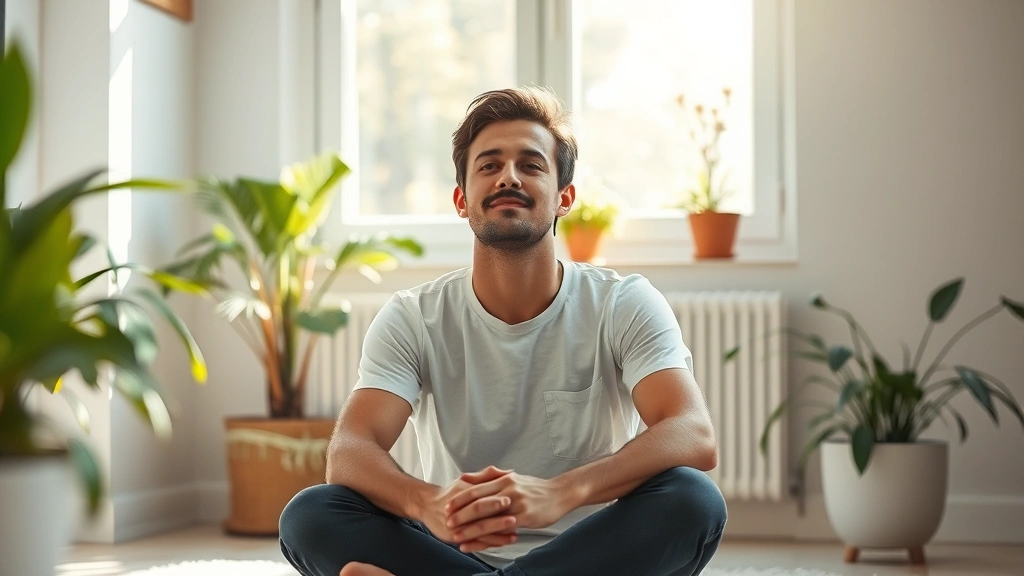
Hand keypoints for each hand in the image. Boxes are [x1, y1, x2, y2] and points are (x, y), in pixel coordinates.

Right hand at [418, 466, 517, 552]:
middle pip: (478, 516)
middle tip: (514, 519)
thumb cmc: (450, 493)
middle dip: (497, 519)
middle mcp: (460, 511)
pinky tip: (505, 542)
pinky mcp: (456, 538)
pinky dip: (491, 543)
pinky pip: (476, 542)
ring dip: (498, 535)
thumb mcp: (466, 481)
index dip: (493, 499)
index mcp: (464, 494)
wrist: (427, 506)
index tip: (509, 499)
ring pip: (479, 532)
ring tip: (514, 534)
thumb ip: (488, 476)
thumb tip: (509, 472)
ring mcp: (457, 526)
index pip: (479, 497)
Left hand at [446, 468, 571, 539]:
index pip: (476, 488)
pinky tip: (478, 544)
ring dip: (470, 528)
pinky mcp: (525, 517)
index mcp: (503, 479)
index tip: (446, 507)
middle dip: (460, 514)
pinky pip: (501, 529)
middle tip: (446, 522)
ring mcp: (516, 503)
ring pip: (488, 518)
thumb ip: (488, 477)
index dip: (460, 499)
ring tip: (456, 536)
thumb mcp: (511, 478)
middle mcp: (508, 490)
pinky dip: (486, 538)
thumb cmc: (534, 488)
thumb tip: (464, 477)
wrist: (560, 493)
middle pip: (478, 502)